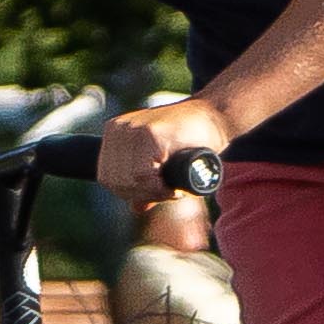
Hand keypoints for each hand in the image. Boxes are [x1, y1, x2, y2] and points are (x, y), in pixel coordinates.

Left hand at [100, 96, 230, 197]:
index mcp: (115, 133)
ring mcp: (132, 129)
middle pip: (115, 181)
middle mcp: (119, 129)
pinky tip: (174, 185)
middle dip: (142, 194)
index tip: (156, 193)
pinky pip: (142, 175)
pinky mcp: (149, 133)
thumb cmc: (191, 139)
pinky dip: (158, 187)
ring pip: (129, 180)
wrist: (216, 116)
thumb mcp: (163, 162)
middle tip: (169, 192)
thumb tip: (136, 207)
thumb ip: (147, 182)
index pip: (108, 178)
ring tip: (173, 188)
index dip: (131, 193)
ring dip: (153, 192)